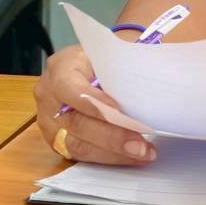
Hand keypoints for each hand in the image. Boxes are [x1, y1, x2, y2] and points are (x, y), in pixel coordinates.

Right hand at [33, 44, 155, 165]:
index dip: (94, 103)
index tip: (121, 112)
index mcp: (60, 68)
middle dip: (112, 136)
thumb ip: (129, 57)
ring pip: (79, 145)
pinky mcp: (57, 142)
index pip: (70, 87)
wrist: (86, 68)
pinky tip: (131, 156)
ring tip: (142, 153)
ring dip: (113, 153)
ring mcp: (51, 123)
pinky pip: (82, 155)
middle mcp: (49, 97)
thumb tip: (155, 69)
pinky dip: (109, 157)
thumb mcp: (115, 47)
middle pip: (78, 122)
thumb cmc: (104, 56)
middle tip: (140, 145)